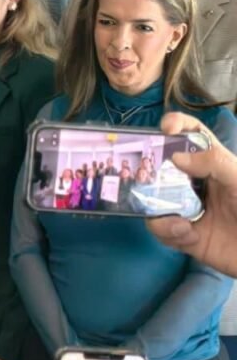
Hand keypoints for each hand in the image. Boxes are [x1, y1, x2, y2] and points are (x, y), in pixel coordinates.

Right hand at [146, 112, 236, 276]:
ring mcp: (187, 208)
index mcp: (213, 164)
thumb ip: (214, 163)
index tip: (165, 128)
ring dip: (159, 210)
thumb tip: (175, 157)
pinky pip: (161, 229)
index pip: (192, 135)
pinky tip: (188, 235)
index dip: (177, 124)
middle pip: (161, 166)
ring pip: (153, 199)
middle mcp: (195, 183)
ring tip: (180, 223)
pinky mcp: (184, 235)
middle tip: (145, 177)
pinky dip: (169, 232)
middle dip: (149, 170)